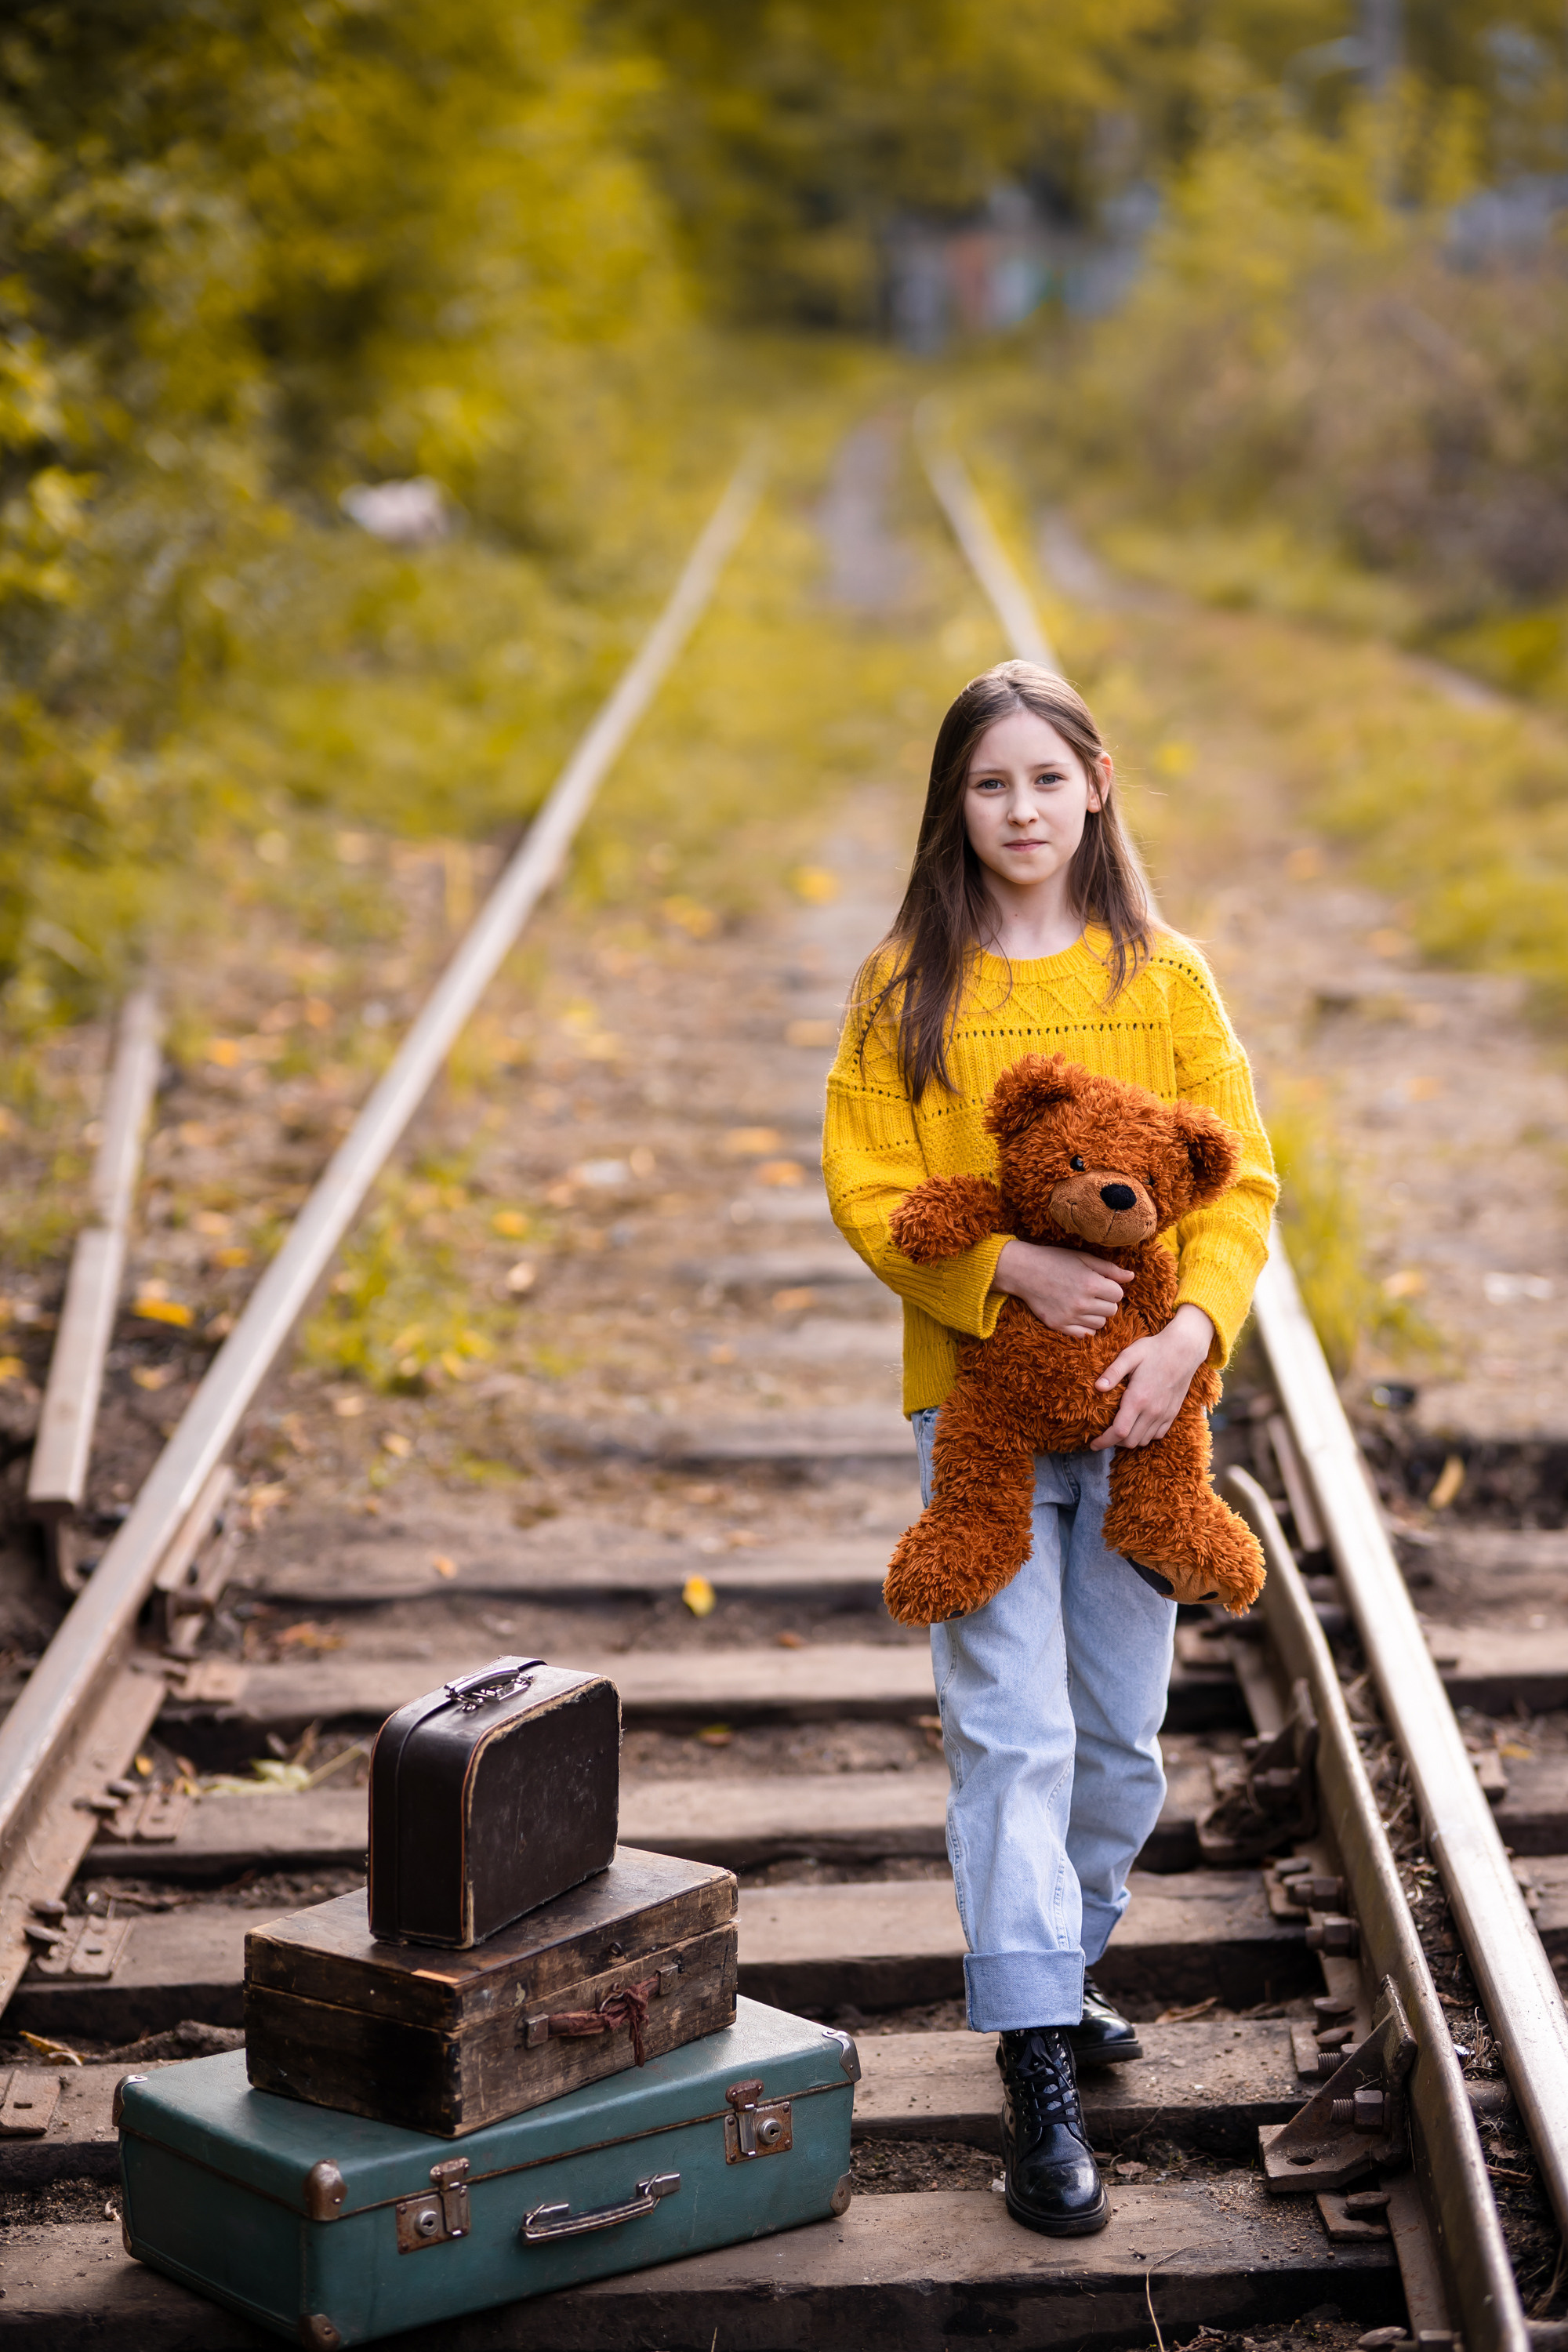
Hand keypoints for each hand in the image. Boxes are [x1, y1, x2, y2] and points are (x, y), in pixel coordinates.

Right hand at [993, 1239, 1135, 1337]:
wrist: (1023, 1271)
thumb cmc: (1054, 1260)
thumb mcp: (1083, 1258)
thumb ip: (1109, 1269)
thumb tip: (1131, 1276)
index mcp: (1091, 1283)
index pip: (1118, 1294)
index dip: (1112, 1288)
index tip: (1101, 1283)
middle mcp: (1082, 1302)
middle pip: (1111, 1311)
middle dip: (1106, 1302)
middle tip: (1092, 1293)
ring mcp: (1070, 1316)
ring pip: (1100, 1324)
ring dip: (1096, 1315)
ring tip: (1084, 1303)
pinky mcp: (1059, 1325)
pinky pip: (1084, 1334)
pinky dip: (1085, 1327)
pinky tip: (1077, 1315)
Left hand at [1090, 1304, 1214, 1449]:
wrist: (1184, 1350)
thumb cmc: (1154, 1350)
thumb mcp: (1130, 1355)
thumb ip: (1113, 1372)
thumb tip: (1097, 1387)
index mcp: (1138, 1399)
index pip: (1119, 1432)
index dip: (1104, 1441)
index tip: (1093, 1444)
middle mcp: (1152, 1411)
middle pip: (1130, 1441)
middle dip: (1114, 1442)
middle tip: (1104, 1434)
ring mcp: (1164, 1414)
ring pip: (1144, 1440)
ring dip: (1129, 1440)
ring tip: (1119, 1430)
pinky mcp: (1172, 1413)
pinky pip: (1157, 1434)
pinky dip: (1145, 1435)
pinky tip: (1137, 1425)